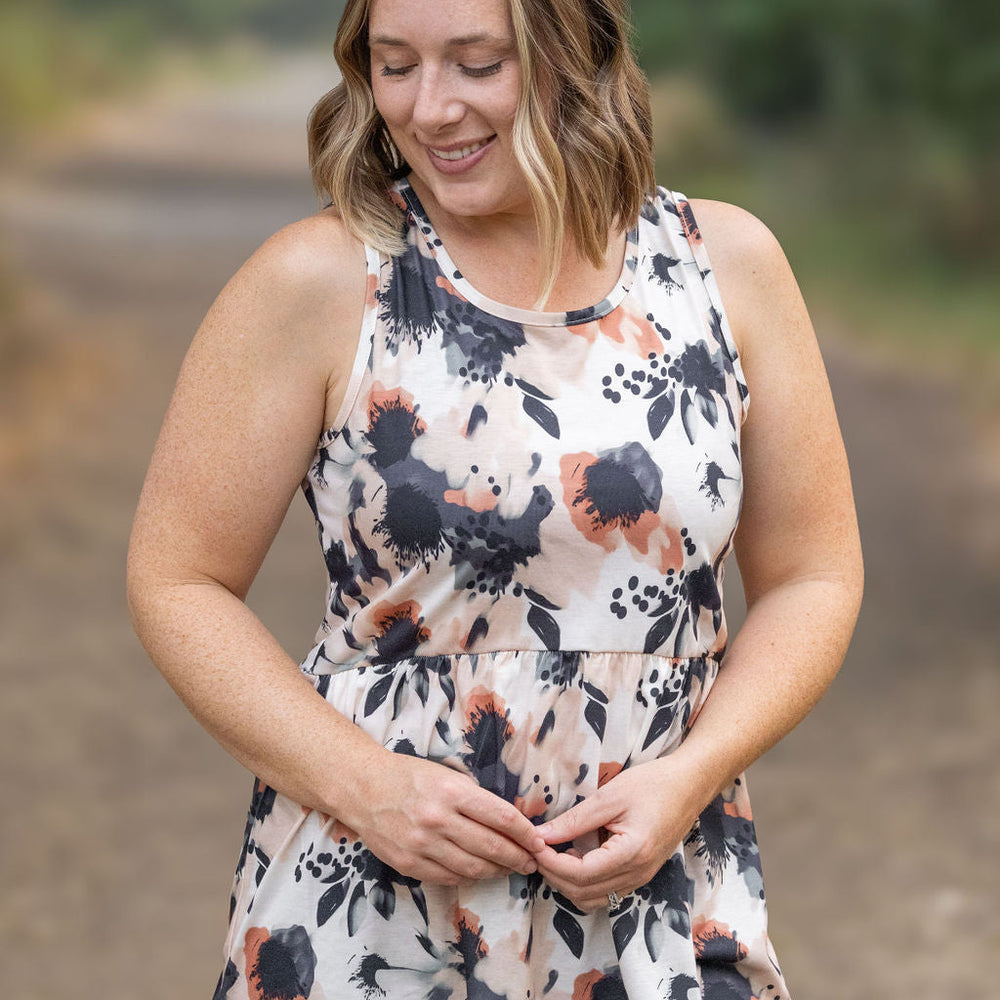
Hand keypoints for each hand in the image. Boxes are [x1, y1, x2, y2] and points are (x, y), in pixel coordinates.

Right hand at [340, 749, 545, 886]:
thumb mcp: (446, 774)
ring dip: (497, 871)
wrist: (363, 788)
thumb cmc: (409, 775)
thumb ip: (474, 797)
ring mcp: (423, 845)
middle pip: (492, 847)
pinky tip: (480, 873)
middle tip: (531, 862)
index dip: (526, 833)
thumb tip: (509, 821)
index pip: (502, 817)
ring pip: (473, 868)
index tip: (539, 842)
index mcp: (452, 791)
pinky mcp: (409, 864)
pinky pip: (448, 877)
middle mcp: (439, 819)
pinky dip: (469, 877)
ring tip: (509, 869)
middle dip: (518, 857)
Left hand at [532, 757, 705, 912]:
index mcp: (631, 854)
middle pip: (583, 892)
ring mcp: (640, 879)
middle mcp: (637, 875)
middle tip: (536, 848)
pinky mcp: (640, 875)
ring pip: (592, 898)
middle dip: (553, 874)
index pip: (580, 874)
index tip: (533, 844)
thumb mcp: (609, 797)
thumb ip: (574, 820)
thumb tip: (541, 835)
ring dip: (567, 882)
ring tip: (553, 852)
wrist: (689, 786)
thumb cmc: (652, 785)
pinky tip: (575, 856)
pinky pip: (605, 891)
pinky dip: (583, 882)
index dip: (551, 863)